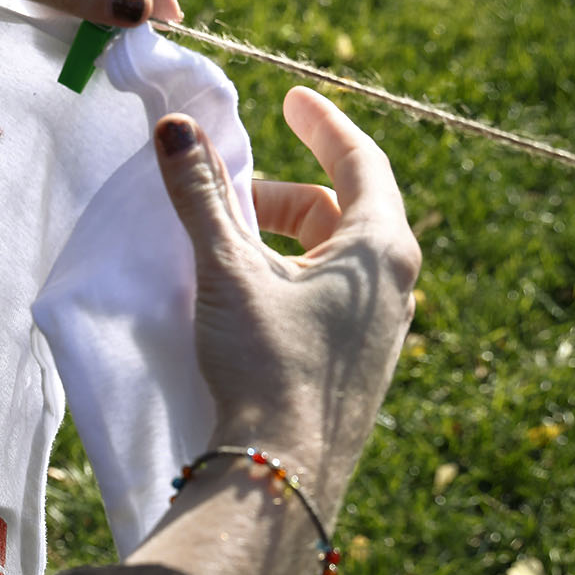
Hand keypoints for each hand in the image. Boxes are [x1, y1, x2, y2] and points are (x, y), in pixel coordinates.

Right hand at [158, 86, 420, 485]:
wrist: (283, 475)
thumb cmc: (265, 366)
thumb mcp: (227, 271)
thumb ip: (201, 196)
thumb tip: (177, 129)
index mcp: (381, 249)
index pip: (360, 160)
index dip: (322, 123)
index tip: (291, 99)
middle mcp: (396, 284)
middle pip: (340, 209)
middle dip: (280, 194)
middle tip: (227, 198)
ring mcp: (385, 329)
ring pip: (333, 256)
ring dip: (282, 240)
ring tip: (227, 253)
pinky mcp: (361, 364)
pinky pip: (331, 295)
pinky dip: (291, 277)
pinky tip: (247, 302)